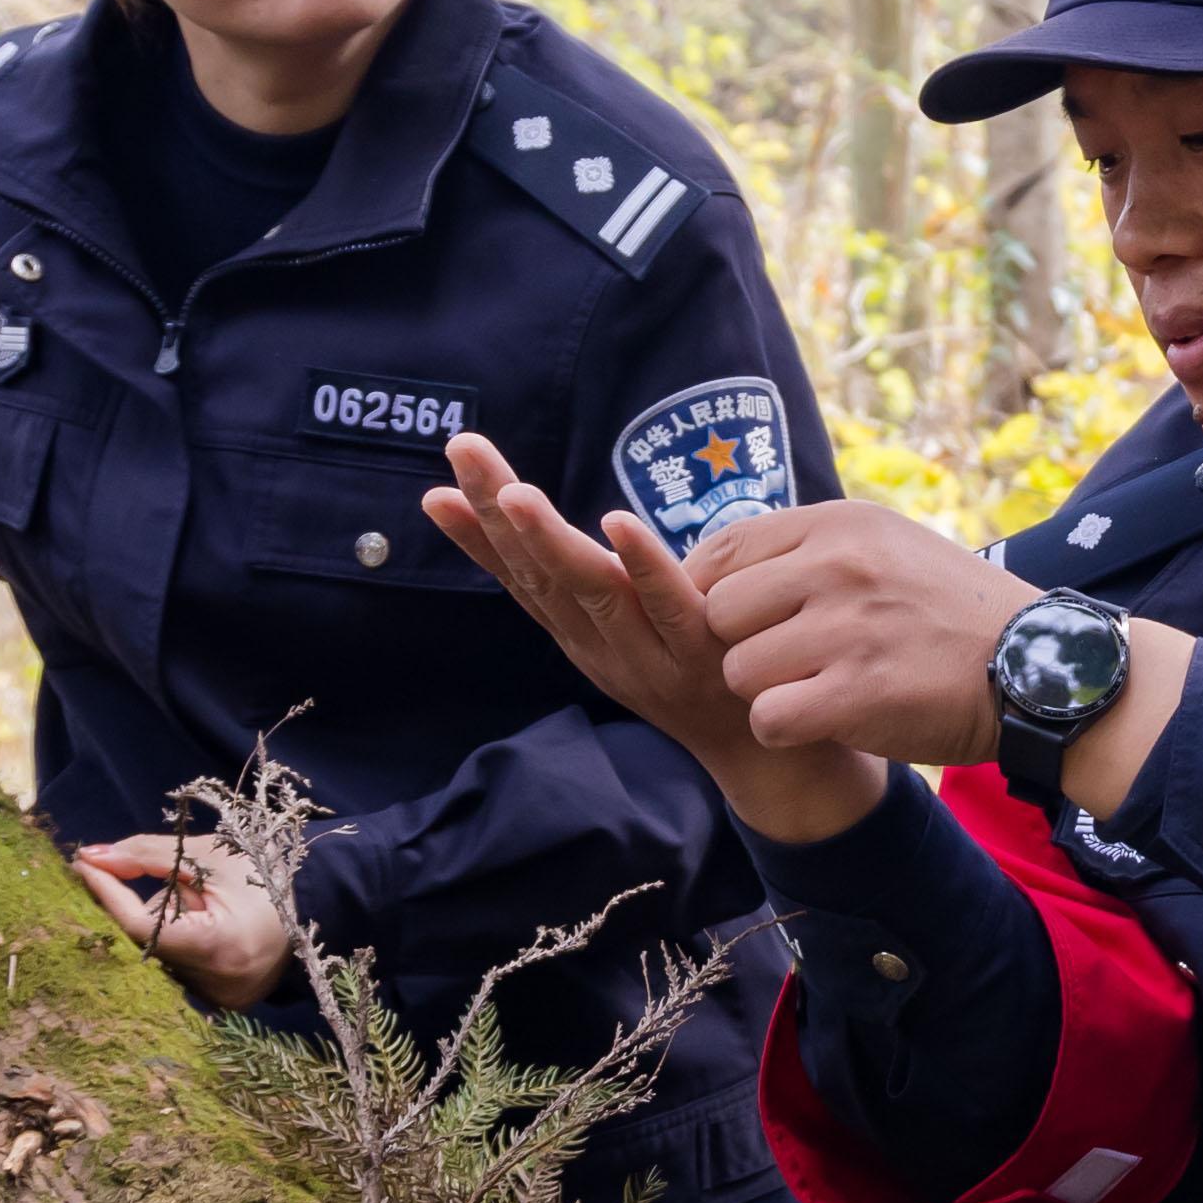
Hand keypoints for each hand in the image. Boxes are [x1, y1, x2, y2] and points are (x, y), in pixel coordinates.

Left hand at [73, 825, 300, 1009]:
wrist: (319, 906)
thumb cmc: (265, 875)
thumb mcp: (208, 855)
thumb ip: (145, 855)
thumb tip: (90, 858)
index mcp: (220, 947)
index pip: (141, 925)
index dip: (108, 894)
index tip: (84, 863)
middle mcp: (217, 987)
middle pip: (146, 941)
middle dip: (151, 904)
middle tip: (182, 883)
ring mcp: (218, 1002)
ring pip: (158, 955)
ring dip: (168, 923)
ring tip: (211, 906)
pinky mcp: (219, 1007)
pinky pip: (176, 968)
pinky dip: (181, 942)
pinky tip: (212, 927)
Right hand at [422, 434, 887, 842]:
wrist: (768, 750)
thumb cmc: (702, 673)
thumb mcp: (637, 628)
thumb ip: (604, 584)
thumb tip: (565, 529)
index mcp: (584, 636)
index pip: (519, 580)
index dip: (475, 539)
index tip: (434, 492)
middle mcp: (603, 646)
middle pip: (539, 574)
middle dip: (494, 513)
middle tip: (461, 453)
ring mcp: (650, 653)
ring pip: (589, 590)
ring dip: (548, 539)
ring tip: (514, 494)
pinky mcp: (703, 653)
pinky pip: (668, 605)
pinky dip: (642, 564)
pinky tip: (616, 524)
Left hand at [688, 497, 1046, 777]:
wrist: (1038, 665)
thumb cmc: (952, 614)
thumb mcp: (887, 547)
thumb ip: (810, 550)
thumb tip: (723, 567)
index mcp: (840, 524)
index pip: (723, 549)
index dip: (708, 593)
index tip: (729, 624)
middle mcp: (839, 566)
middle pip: (720, 613)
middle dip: (741, 646)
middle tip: (786, 663)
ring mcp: (849, 628)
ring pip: (738, 670)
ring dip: (766, 693)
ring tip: (816, 691)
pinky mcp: (859, 693)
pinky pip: (768, 718)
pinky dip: (784, 730)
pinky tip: (821, 722)